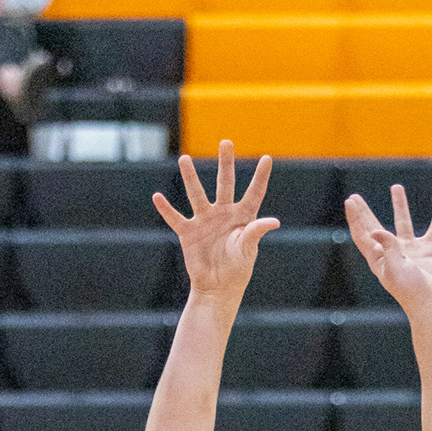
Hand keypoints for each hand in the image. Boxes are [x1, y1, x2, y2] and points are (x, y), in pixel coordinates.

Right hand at [152, 141, 277, 306]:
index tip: (267, 158)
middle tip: (226, 142)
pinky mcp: (188, 233)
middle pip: (225, 183)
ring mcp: (205, 221)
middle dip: (225, 163)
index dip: (260, 177)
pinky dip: (166, 209)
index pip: (254, 193)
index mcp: (243, 217)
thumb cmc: (237, 270)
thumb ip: (256, 232)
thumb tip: (273, 221)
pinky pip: (176, 218)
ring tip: (184, 159)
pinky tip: (158, 197)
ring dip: (190, 177)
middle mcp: (223, 213)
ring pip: (197, 194)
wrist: (217, 288)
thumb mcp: (248, 249)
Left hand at [345, 183, 431, 316]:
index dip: (356, 218)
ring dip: (399, 205)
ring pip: (403, 222)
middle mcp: (392, 252)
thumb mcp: (394, 268)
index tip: (351, 201)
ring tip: (396, 187)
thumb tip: (374, 230)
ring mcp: (411, 250)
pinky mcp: (429, 250)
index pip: (363, 235)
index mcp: (379, 259)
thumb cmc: (410, 290)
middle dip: (365, 212)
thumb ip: (386, 247)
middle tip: (355, 197)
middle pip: (375, 227)